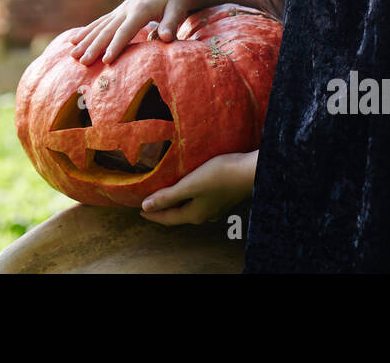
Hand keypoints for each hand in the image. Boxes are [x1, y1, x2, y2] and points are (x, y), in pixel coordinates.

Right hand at [68, 0, 199, 65]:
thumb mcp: (179, 7)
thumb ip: (172, 23)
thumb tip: (168, 39)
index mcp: (141, 10)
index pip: (126, 31)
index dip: (116, 46)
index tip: (106, 61)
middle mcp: (127, 9)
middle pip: (108, 30)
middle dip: (94, 47)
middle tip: (82, 62)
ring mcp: (121, 10)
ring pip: (99, 27)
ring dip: (86, 41)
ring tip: (72, 55)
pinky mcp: (118, 12)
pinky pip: (99, 23)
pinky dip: (86, 32)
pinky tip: (73, 41)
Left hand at [137, 152, 251, 225]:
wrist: (250, 172)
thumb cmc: (220, 176)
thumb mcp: (190, 185)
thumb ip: (168, 196)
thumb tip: (146, 207)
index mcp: (194, 214)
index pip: (167, 218)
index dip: (152, 214)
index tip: (139, 211)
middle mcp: (204, 215)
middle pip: (178, 215)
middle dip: (163, 210)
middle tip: (149, 203)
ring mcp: (215, 208)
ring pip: (189, 209)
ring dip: (176, 203)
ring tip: (166, 195)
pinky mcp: (222, 198)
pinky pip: (198, 202)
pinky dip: (187, 198)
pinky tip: (189, 189)